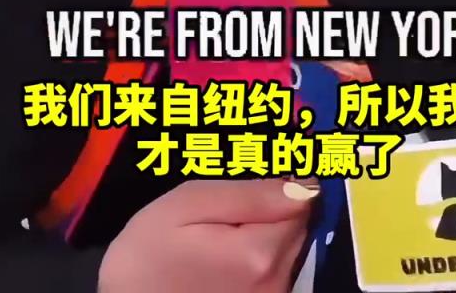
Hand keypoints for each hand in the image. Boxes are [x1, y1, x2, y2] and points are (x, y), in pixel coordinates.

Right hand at [99, 178, 317, 292]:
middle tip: (230, 204)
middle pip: (300, 225)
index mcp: (260, 254)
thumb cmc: (149, 249)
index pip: (304, 201)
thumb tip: (305, 185)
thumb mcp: (190, 204)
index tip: (257, 175)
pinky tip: (228, 248)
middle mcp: (276, 284)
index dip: (284, 179)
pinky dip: (261, 252)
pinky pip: (278, 269)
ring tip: (225, 226)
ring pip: (291, 247)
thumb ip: (249, 194)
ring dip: (269, 228)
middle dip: (276, 205)